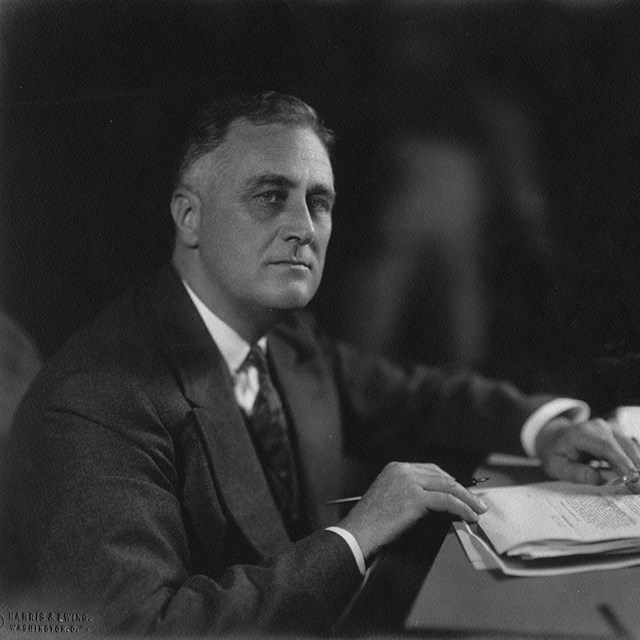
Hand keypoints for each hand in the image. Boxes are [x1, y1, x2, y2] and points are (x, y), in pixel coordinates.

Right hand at [337, 462, 487, 559]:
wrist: (359, 530)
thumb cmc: (372, 521)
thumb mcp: (391, 498)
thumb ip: (413, 494)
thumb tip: (441, 504)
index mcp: (396, 468)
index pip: (430, 470)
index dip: (449, 481)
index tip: (461, 492)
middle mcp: (403, 470)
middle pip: (442, 475)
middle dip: (462, 489)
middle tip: (476, 501)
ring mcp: (409, 482)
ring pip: (447, 486)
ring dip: (467, 498)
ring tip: (478, 509)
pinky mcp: (415, 497)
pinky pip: (446, 501)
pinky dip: (461, 507)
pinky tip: (469, 515)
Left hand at [536, 416, 639, 490]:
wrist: (554, 438)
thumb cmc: (555, 454)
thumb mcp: (557, 466)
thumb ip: (577, 473)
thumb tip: (600, 481)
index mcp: (581, 433)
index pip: (607, 447)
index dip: (623, 464)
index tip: (633, 481)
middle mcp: (598, 427)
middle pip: (624, 445)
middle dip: (635, 467)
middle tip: (639, 489)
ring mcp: (609, 428)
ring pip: (631, 446)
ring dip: (637, 464)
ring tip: (638, 485)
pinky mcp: (616, 434)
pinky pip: (630, 447)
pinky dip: (635, 461)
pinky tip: (636, 476)